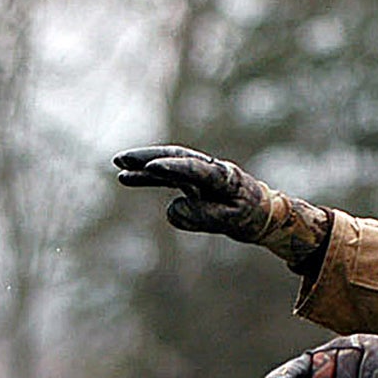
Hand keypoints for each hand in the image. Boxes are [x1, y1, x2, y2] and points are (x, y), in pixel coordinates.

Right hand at [113, 144, 332, 270]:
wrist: (258, 210)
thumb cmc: (248, 215)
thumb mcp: (230, 221)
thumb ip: (202, 216)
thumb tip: (172, 210)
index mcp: (223, 177)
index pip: (195, 169)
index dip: (173, 167)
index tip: (152, 167)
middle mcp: (208, 168)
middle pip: (175, 156)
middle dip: (148, 156)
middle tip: (123, 159)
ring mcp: (197, 172)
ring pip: (166, 164)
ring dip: (142, 164)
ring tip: (118, 167)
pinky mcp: (190, 179)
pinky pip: (165, 176)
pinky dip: (147, 176)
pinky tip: (125, 178)